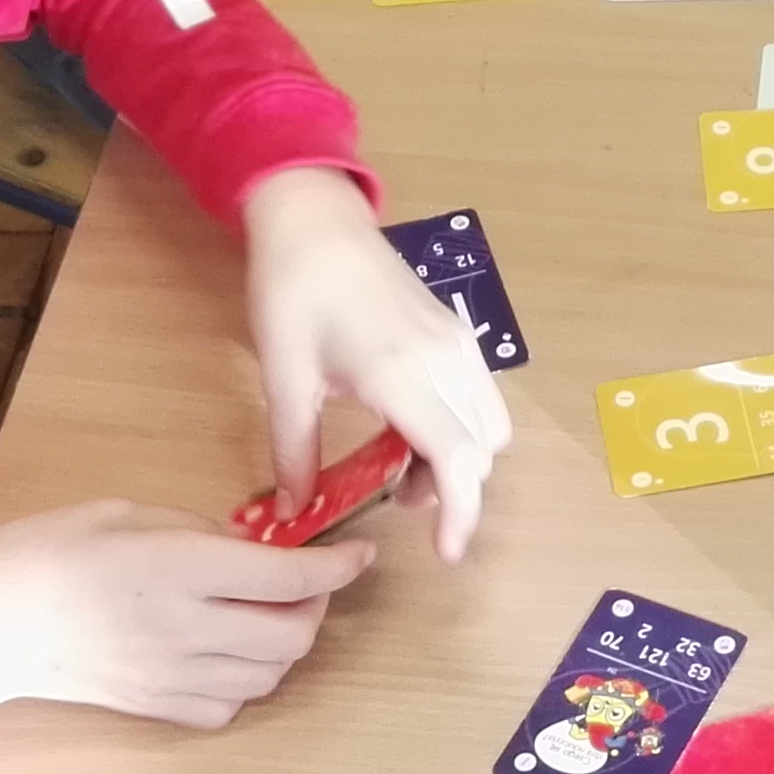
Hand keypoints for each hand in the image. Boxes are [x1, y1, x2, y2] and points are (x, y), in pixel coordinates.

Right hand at [0, 498, 370, 735]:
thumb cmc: (47, 552)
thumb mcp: (129, 513)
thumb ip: (201, 533)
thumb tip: (254, 548)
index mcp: (182, 567)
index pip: (291, 578)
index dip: (338, 567)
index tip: (358, 553)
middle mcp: (187, 628)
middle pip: (294, 635)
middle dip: (318, 607)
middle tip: (306, 581)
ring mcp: (173, 676)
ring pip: (271, 674)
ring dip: (287, 644)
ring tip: (269, 613)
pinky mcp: (157, 707)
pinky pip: (231, 705)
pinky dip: (250, 680)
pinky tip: (229, 651)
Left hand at [241, 167, 512, 560]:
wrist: (314, 220)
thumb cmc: (292, 291)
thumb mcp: (284, 377)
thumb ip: (294, 450)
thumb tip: (294, 510)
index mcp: (402, 375)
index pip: (457, 459)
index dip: (460, 514)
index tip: (445, 553)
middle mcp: (446, 360)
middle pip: (481, 451)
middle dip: (450, 490)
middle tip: (391, 496)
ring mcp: (459, 343)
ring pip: (489, 425)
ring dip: (458, 457)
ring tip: (398, 460)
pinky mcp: (457, 332)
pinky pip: (480, 395)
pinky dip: (460, 425)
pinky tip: (408, 422)